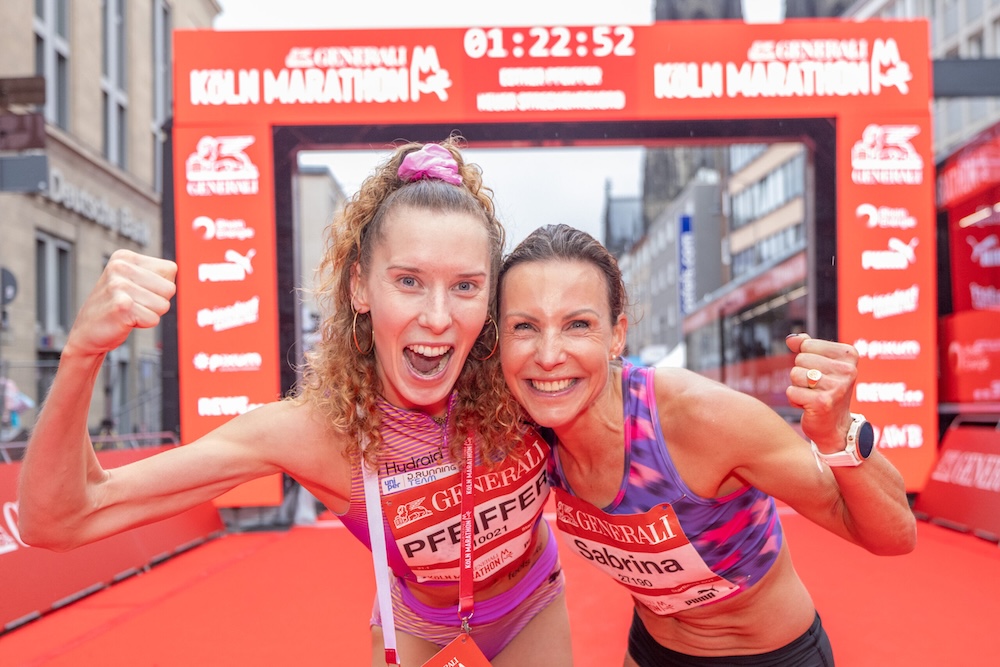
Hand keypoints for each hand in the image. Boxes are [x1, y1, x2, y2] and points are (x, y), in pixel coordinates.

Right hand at [65, 250, 177, 357]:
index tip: (139, 292)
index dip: (161, 287)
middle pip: (169, 288)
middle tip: (134, 304)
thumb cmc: (117, 307)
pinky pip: (154, 319)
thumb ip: (157, 275)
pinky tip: (124, 320)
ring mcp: (119, 285)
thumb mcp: (134, 281)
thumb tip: (173, 278)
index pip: (170, 269)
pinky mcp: (121, 306)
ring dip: (149, 313)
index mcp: (125, 257)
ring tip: (128, 312)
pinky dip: (143, 324)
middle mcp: (120, 267)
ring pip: (163, 305)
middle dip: (157, 302)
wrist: (87, 333)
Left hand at [785, 333, 857, 449]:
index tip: (821, 373)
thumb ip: (806, 346)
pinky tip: (809, 406)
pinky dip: (795, 400)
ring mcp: (837, 387)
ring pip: (794, 374)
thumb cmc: (826, 390)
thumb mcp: (820, 363)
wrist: (835, 426)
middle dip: (801, 374)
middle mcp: (848, 370)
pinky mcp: (823, 402)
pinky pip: (791, 391)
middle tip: (816, 387)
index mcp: (849, 355)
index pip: (807, 344)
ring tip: (813, 395)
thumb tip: (791, 339)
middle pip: (800, 359)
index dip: (807, 360)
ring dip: (798, 387)